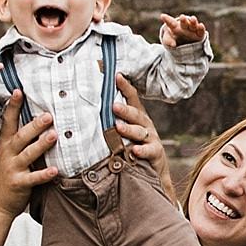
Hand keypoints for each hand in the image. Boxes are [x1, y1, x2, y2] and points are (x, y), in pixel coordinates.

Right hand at [0, 91, 54, 217]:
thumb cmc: (6, 175)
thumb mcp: (8, 154)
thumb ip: (21, 139)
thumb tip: (38, 119)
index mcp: (5, 144)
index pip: (8, 122)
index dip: (12, 106)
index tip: (18, 91)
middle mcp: (8, 154)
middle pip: (21, 136)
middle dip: (34, 125)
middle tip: (48, 115)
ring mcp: (13, 169)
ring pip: (28, 154)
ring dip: (41, 145)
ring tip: (54, 135)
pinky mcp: (19, 184)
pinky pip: (33, 178)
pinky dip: (44, 174)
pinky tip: (56, 170)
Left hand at [109, 74, 174, 198]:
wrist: (155, 168)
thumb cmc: (135, 145)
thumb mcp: (126, 130)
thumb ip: (114, 119)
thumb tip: (90, 106)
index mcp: (137, 116)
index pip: (132, 98)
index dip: (125, 87)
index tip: (116, 76)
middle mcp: (145, 124)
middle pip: (136, 114)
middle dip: (124, 110)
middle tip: (113, 106)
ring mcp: (151, 138)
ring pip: (140, 132)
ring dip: (129, 129)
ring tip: (118, 127)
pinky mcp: (156, 152)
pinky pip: (149, 150)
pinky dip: (141, 150)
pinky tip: (134, 150)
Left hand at [159, 12, 205, 47]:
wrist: (185, 45)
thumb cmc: (174, 41)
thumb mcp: (168, 41)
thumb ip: (168, 41)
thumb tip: (173, 45)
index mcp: (175, 27)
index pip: (171, 23)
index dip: (167, 20)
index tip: (162, 16)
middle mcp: (184, 27)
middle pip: (184, 23)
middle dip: (183, 20)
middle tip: (182, 17)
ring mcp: (192, 30)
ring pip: (193, 25)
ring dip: (193, 22)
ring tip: (193, 19)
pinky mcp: (199, 35)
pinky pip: (201, 31)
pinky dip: (201, 28)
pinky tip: (201, 25)